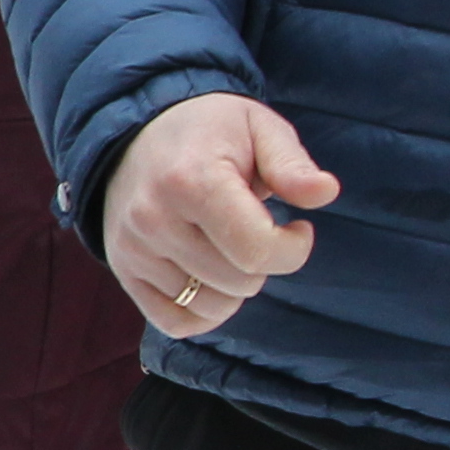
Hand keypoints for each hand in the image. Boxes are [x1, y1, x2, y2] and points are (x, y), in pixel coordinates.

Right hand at [103, 92, 339, 340]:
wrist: (134, 134)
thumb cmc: (210, 131)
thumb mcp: (259, 128)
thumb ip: (292, 164)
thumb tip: (325, 192)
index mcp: (190, 181)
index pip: (257, 252)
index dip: (294, 250)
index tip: (296, 227)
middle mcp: (153, 220)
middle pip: (239, 282)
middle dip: (262, 262)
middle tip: (254, 229)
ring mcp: (133, 249)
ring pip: (211, 307)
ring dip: (234, 287)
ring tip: (228, 248)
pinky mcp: (123, 270)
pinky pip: (175, 322)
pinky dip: (202, 312)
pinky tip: (210, 279)